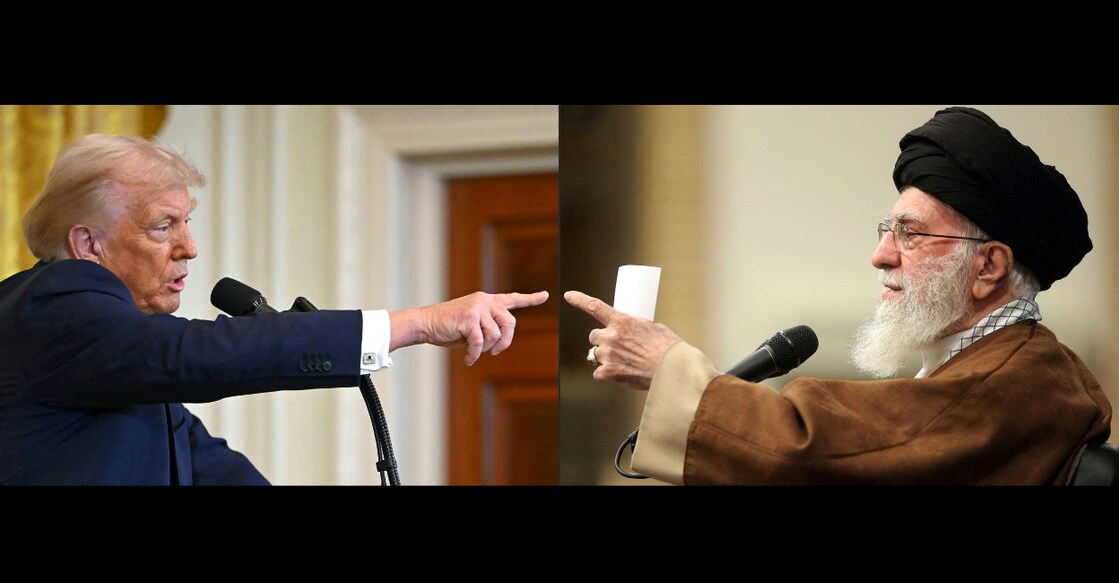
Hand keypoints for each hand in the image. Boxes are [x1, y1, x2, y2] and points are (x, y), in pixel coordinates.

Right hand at [391, 290, 548, 364]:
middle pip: (510, 322)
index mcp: (487, 301)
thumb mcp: (472, 325)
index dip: (530, 299)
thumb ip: (488, 327)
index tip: (546, 295)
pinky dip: (475, 354)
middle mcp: (485, 300)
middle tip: (496, 352)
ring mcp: (477, 307)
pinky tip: (468, 358)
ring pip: (495, 335)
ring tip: (473, 352)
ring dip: (486, 349)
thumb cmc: (448, 327)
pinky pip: (480, 342)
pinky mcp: (469, 318)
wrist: (426, 323)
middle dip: (506, 341)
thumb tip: (501, 342)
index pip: (512, 299)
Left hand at [564, 290, 679, 390]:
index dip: (579, 300)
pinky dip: (606, 374)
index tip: (568, 295)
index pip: (595, 307)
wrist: (672, 370)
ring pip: (594, 354)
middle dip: (602, 340)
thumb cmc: (667, 347)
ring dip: (604, 356)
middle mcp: (611, 336)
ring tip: (623, 361)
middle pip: (593, 336)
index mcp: (621, 321)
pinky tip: (620, 373)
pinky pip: (598, 372)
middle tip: (617, 346)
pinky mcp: (609, 373)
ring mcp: (608, 355)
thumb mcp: (652, 326)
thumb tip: (629, 329)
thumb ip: (634, 325)